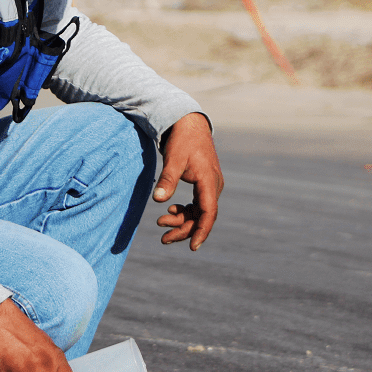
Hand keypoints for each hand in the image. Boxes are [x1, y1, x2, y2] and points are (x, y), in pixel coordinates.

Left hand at [154, 112, 222, 249]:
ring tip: (160, 223)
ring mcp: (209, 186)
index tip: (192, 247)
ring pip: (199, 213)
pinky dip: (184, 211)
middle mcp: (213, 186)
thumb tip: (158, 200)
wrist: (189, 123)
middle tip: (163, 238)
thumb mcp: (173, 159)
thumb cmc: (182, 140)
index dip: (201, 231)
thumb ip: (167, 180)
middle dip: (184, 230)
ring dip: (182, 221)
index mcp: (209, 181)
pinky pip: (197, 205)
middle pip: (202, 217)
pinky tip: (170, 211)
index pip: (208, 213)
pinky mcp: (203, 185)